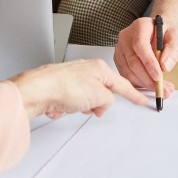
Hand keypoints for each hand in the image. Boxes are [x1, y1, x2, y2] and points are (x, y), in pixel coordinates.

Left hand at [8, 59, 148, 118]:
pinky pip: (70, 105)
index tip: (142, 99)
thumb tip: (102, 104)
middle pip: (102, 94)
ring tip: (69, 105)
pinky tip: (58, 106)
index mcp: (98, 68)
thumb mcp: (98, 95)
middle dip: (96, 104)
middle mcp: (85, 71)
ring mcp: (72, 79)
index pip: (122, 84)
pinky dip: (65, 108)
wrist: (35, 91)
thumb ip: (108, 101)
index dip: (133, 94)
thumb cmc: (62, 86)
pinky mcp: (60, 88)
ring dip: (79, 108)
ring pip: (86, 101)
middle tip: (88, 106)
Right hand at [113, 16, 177, 93]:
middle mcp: (126, 36)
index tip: (159, 77)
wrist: (157, 34)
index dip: (148, 62)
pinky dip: (138, 84)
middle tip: (162, 89)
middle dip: (147, 78)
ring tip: (161, 89)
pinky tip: (150, 86)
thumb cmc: (166, 35)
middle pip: (133, 61)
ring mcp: (120, 48)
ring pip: (128, 71)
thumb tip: (165, 66)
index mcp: (140, 26)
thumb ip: (174, 50)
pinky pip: (126, 75)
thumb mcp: (176, 38)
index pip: (140, 45)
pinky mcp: (119, 59)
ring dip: (144, 84)